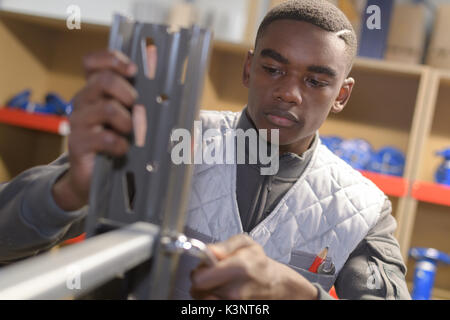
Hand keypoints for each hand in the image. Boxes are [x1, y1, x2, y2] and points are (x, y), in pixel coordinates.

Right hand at [52, 50, 137, 210]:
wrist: (95, 178)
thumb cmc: (119, 141)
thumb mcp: (131, 114)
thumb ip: (141, 91)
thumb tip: (156, 58)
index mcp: (95, 90)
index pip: (92, 62)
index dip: (111, 59)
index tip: (133, 70)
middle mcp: (83, 101)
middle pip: (103, 80)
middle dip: (128, 93)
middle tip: (137, 108)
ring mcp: (78, 121)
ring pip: (106, 108)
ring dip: (127, 121)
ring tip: (130, 133)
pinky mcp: (77, 143)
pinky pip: (103, 137)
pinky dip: (120, 144)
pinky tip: (123, 150)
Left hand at [190, 234, 318, 299]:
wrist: (274, 284)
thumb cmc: (258, 263)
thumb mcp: (246, 243)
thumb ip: (225, 245)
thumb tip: (209, 251)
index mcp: (239, 268)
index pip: (199, 278)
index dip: (199, 271)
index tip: (206, 266)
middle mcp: (235, 290)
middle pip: (197, 290)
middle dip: (201, 281)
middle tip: (212, 274)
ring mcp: (234, 303)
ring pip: (202, 298)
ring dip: (206, 290)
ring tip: (219, 282)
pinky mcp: (233, 310)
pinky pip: (211, 305)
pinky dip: (212, 297)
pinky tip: (221, 291)